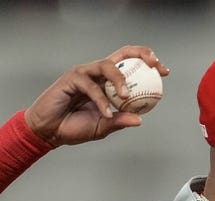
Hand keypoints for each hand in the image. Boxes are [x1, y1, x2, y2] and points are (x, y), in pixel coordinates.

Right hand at [23, 46, 169, 146]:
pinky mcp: (71, 78)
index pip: (130, 66)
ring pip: (107, 66)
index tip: (164, 71)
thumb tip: (139, 119)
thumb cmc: (75, 127)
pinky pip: (91, 86)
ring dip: (120, 80)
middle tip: (155, 66)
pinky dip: (100, 101)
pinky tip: (106, 113)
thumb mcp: (103, 127)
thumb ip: (120, 121)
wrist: (50, 131)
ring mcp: (85, 73)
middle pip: (122, 55)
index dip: (148, 64)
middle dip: (141, 55)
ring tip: (126, 97)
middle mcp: (98, 73)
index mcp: (108, 82)